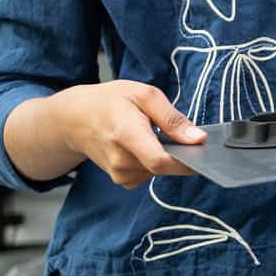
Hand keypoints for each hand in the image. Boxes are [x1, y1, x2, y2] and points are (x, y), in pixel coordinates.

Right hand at [49, 81, 205, 188]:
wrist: (74, 118)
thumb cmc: (110, 101)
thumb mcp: (145, 95)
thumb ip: (173, 119)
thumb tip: (198, 139)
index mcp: (126, 134)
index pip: (160, 162)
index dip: (186, 161)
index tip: (200, 149)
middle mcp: (120, 160)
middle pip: (165, 167)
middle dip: (179, 153)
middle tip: (174, 132)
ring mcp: (119, 173)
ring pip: (160, 171)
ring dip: (165, 155)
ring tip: (150, 134)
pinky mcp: (122, 179)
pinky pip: (150, 174)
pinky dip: (154, 161)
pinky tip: (143, 146)